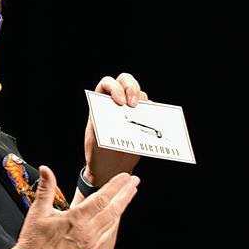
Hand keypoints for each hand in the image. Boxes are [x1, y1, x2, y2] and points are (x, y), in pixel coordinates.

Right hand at [16, 165, 138, 248]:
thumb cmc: (34, 241)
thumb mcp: (37, 212)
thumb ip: (45, 188)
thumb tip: (45, 169)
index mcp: (76, 220)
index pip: (102, 199)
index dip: (115, 186)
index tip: (125, 176)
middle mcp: (87, 231)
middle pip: (113, 208)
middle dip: (126, 193)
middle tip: (135, 180)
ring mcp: (91, 241)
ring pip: (112, 220)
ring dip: (123, 205)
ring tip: (130, 193)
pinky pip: (108, 232)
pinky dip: (115, 220)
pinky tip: (117, 214)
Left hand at [84, 72, 147, 186]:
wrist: (109, 168)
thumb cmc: (98, 153)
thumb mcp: (95, 140)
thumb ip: (103, 126)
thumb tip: (116, 116)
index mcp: (99, 104)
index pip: (107, 84)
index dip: (114, 87)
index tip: (120, 101)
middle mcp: (115, 102)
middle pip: (125, 80)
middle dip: (132, 87)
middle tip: (133, 105)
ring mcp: (129, 110)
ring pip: (140, 94)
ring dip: (143, 101)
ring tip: (141, 114)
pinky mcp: (140, 120)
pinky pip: (149, 110)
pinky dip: (152, 112)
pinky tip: (152, 121)